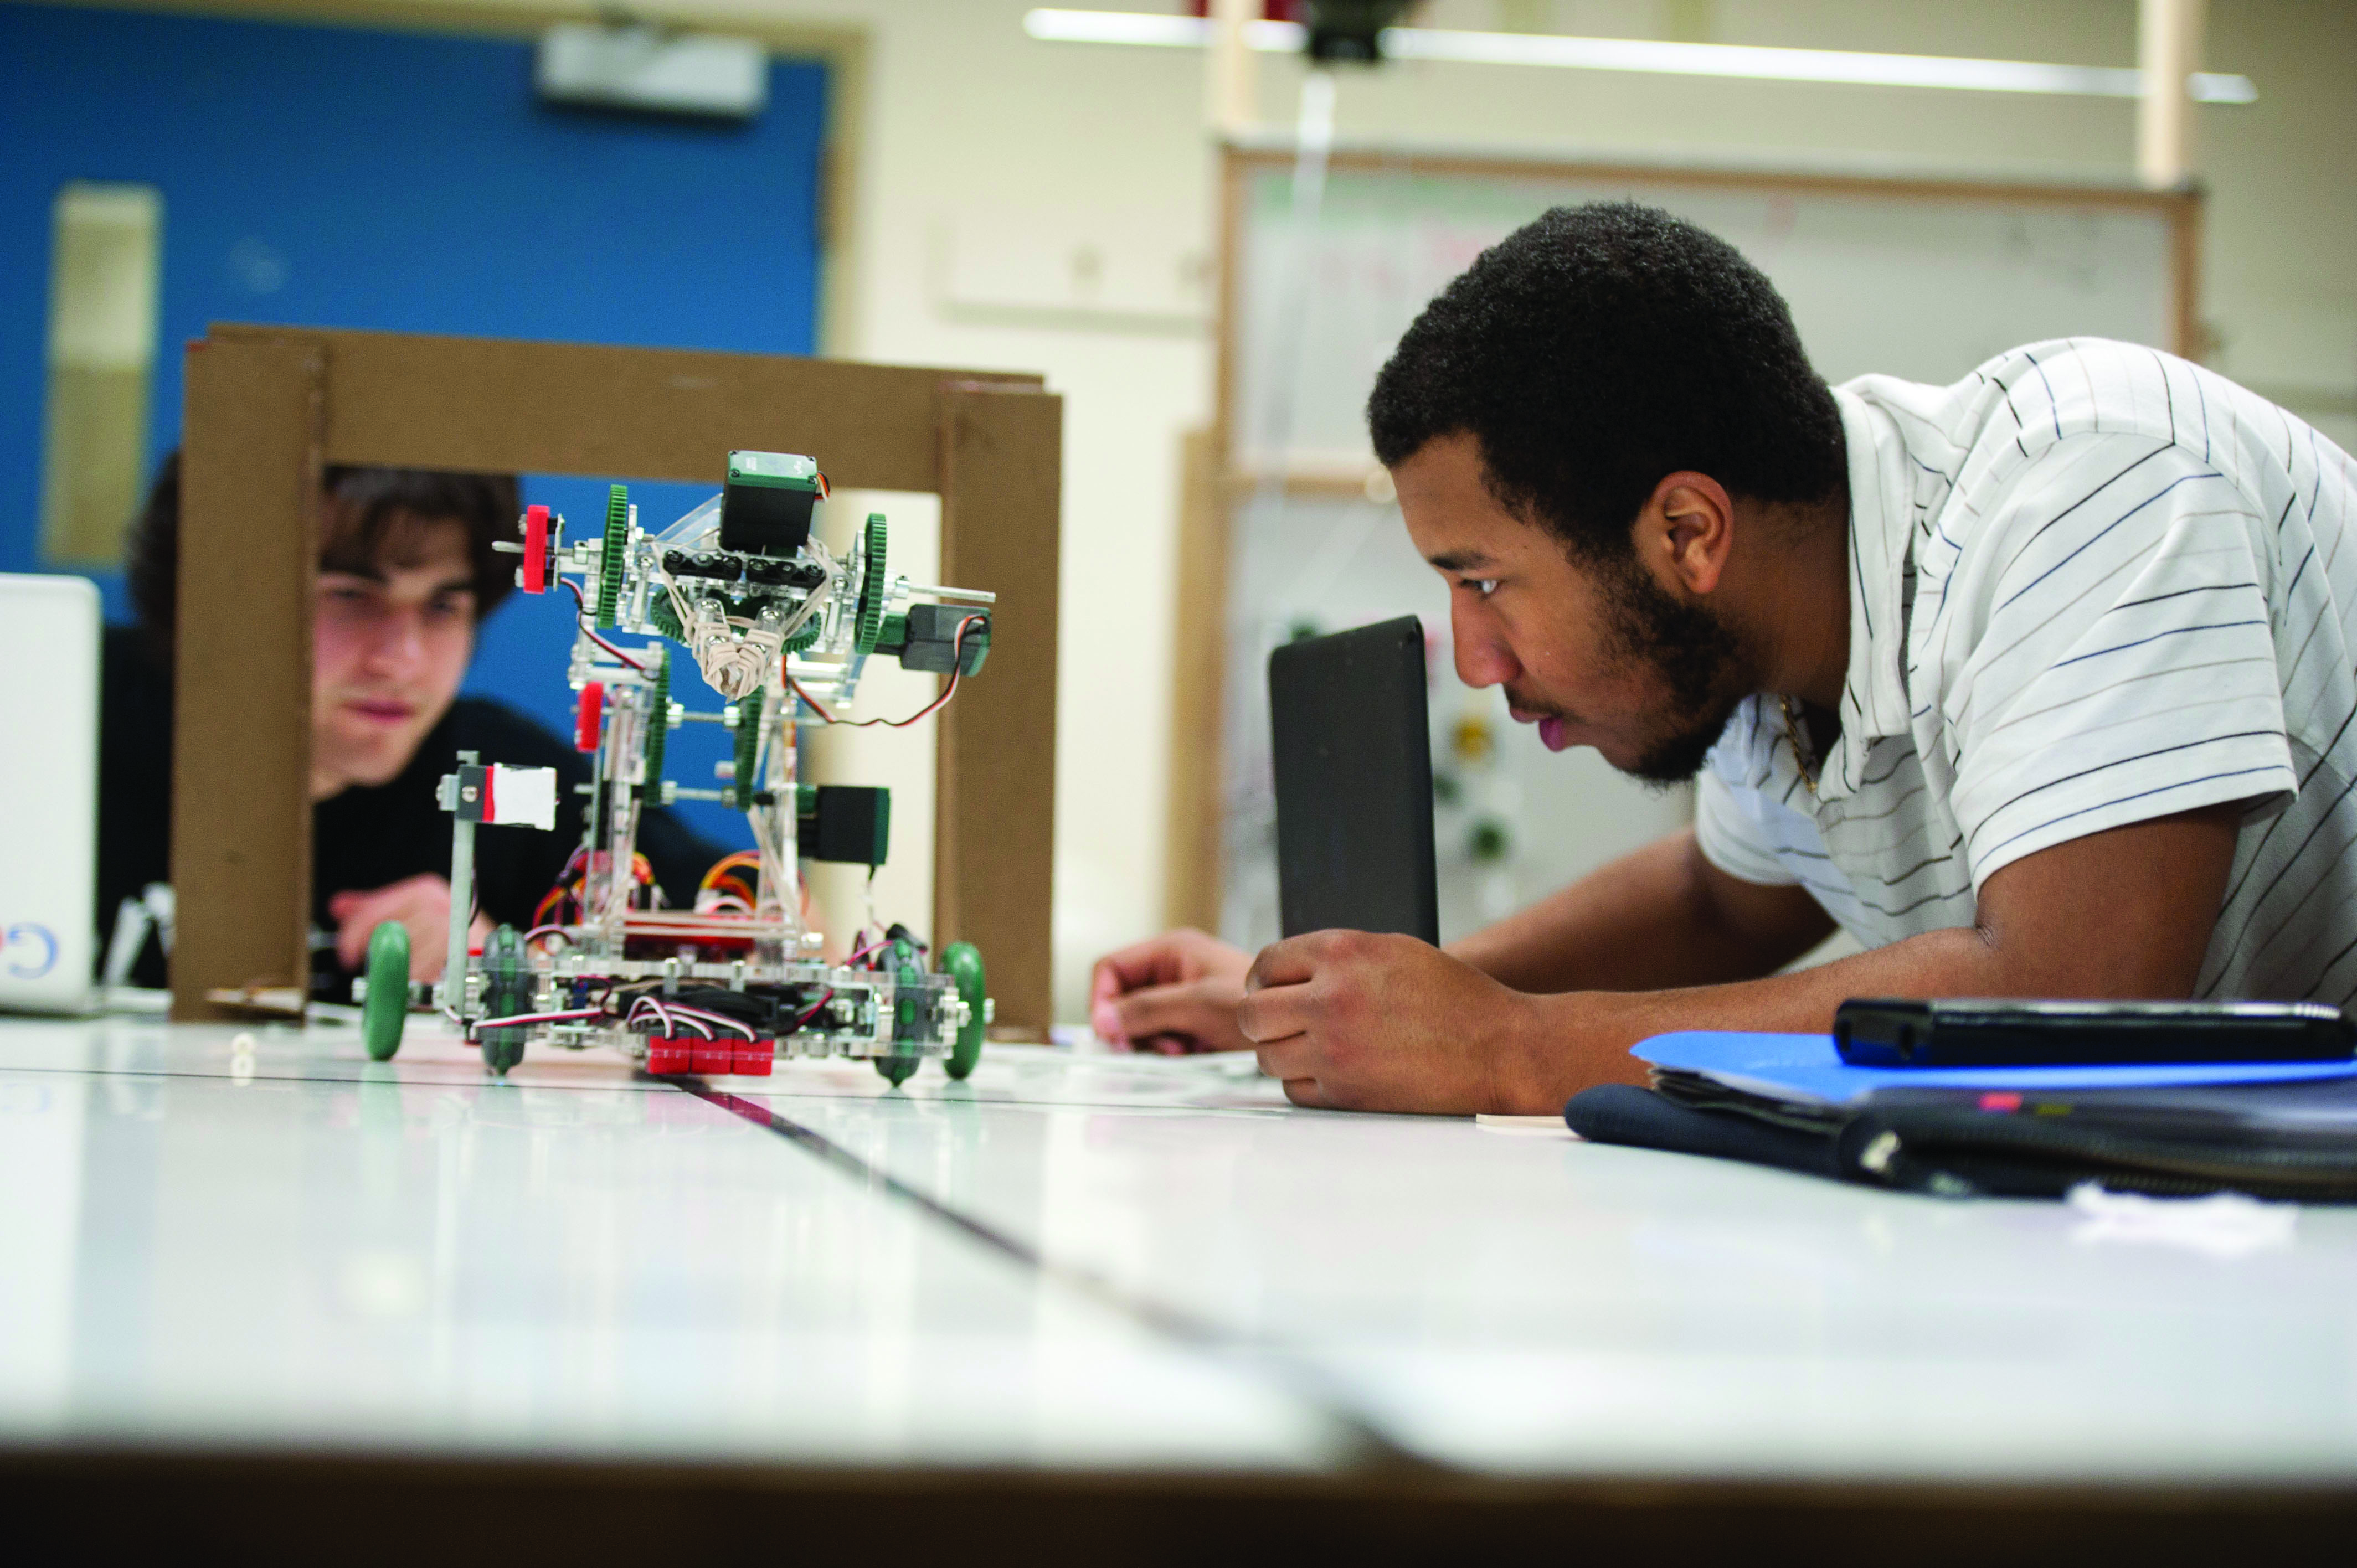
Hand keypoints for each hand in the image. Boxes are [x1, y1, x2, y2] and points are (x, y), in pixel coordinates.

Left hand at [328, 875, 492, 981]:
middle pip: (389, 931)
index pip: (375, 909)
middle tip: (369, 970)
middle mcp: (439, 903)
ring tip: (402, 977)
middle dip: (375, 954)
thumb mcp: (410, 915)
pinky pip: (425, 972)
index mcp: (423, 890)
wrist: (487, 953)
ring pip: (406, 954)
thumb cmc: (446, 936)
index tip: (346, 953)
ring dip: (398, 972)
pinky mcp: (462, 952)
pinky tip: (418, 982)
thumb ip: (373, 910)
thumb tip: (338, 906)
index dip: (354, 933)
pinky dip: (417, 982)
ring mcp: (451, 927)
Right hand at [1088, 928, 1252, 1053]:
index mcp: (1170, 950)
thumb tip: (1104, 1021)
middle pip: (1121, 999)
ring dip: (1152, 1041)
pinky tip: (1191, 1051)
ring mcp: (1180, 997)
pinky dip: (1168, 1049)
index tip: (1107, 1030)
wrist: (1297, 1025)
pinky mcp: (1189, 1021)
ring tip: (1182, 1046)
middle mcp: (1171, 970)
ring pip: (1138, 1023)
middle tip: (1150, 1044)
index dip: (1102, 999)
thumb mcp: (1197, 1004)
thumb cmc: (1257, 1002)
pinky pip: (1159, 1037)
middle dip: (1131, 1026)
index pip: (1110, 968)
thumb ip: (1147, 1010)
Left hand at [1238, 930, 1553, 1112]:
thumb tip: (1285, 973)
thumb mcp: (1393, 951)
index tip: (1271, 990)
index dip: (1264, 979)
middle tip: (1280, 1024)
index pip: (1267, 964)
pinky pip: (1295, 1090)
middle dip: (1262, 1019)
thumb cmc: (1454, 998)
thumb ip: (1336, 957)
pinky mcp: (1345, 1094)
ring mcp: (1334, 1050)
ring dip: (1283, 1052)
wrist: (1500, 1049)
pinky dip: (1306, 1083)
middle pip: (1253, 1014)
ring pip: (1267, 1056)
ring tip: (1312, 1047)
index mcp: (1341, 952)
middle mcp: (1330, 999)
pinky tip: (1333, 1071)